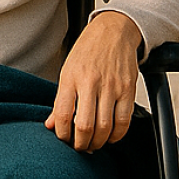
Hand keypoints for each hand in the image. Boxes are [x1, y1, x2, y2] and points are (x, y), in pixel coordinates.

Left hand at [46, 10, 142, 151]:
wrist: (113, 31)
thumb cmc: (87, 52)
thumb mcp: (67, 70)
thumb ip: (60, 99)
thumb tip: (51, 125)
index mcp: (71, 77)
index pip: (62, 113)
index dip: (62, 134)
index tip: (63, 139)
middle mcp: (90, 82)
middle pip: (85, 125)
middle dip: (81, 144)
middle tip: (80, 147)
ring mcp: (111, 86)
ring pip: (105, 127)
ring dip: (99, 142)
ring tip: (94, 143)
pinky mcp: (128, 90)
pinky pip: (124, 122)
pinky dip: (117, 136)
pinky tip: (111, 137)